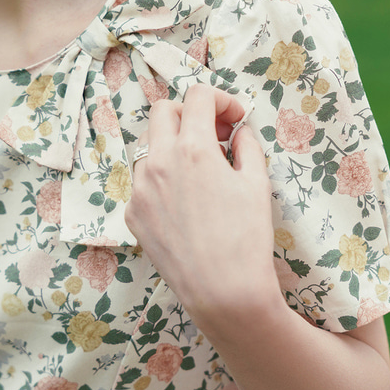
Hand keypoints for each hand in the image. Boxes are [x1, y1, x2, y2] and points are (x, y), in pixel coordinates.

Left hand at [124, 84, 279, 328]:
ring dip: (173, 146)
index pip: (198, 96)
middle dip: (190, 114)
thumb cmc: (246, 238)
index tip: (235, 119)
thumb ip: (246, 146)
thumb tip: (238, 131)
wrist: (223, 292)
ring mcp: (140, 189)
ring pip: (150, 147)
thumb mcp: (257, 184)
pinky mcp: (133, 214)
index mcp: (192, 148)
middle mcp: (158, 162)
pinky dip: (163, 179)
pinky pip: (144, 182)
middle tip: (215, 136)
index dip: (221, 100)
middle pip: (164, 111)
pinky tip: (185, 202)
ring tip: (200, 171)